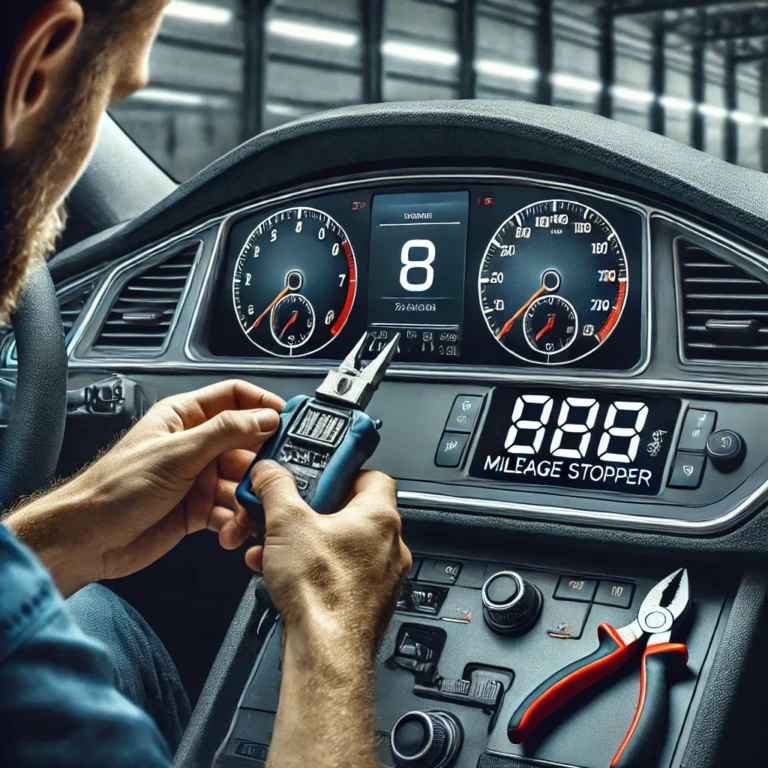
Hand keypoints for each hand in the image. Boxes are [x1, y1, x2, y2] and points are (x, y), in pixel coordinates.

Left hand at [6, 380, 283, 595]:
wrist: (87, 540)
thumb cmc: (115, 488)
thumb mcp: (177, 454)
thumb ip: (225, 433)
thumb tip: (265, 417)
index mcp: (185, 417)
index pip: (234, 397)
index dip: (262, 404)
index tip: (288, 418)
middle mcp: (195, 445)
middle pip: (246, 444)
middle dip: (261, 463)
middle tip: (273, 478)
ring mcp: (197, 478)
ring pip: (241, 482)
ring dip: (248, 500)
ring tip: (247, 514)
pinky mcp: (197, 510)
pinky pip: (230, 512)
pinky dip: (235, 523)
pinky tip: (230, 532)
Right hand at [246, 461, 411, 653]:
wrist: (326, 652)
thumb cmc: (322, 593)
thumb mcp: (286, 523)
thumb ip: (276, 488)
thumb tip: (269, 473)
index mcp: (380, 517)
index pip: (372, 476)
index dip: (342, 471)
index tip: (320, 473)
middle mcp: (389, 546)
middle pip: (350, 513)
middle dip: (313, 513)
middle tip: (291, 513)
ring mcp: (381, 577)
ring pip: (341, 547)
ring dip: (307, 544)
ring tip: (278, 548)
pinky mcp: (367, 603)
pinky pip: (339, 575)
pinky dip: (312, 571)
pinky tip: (282, 575)